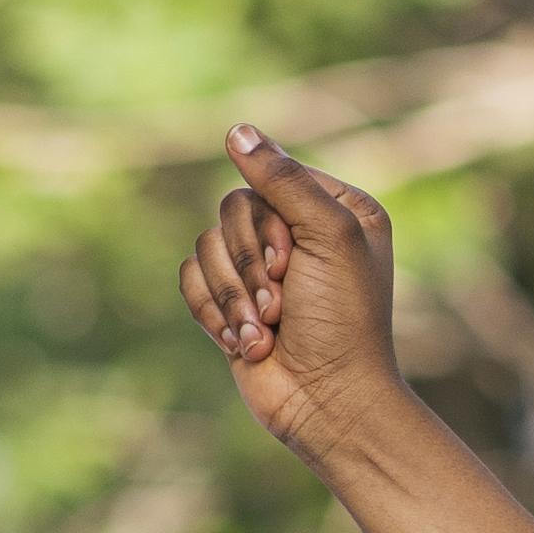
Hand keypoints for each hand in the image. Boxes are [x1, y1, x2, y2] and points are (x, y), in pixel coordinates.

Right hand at [180, 128, 402, 456]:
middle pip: (230, 209)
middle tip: (281, 303)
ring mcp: (260, 269)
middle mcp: (297, 232)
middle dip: (248, 263)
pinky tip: (246, 346)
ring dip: (233, 298)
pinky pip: (190, 279)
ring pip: (205, 246)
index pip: (269, 177)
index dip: (268, 221)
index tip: (292, 260)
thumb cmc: (343, 321)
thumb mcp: (327, 237)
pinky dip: (213, 313)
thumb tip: (236, 130)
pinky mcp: (230, 301)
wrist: (327, 401)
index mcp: (335, 208)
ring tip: (267, 336)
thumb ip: (282, 181)